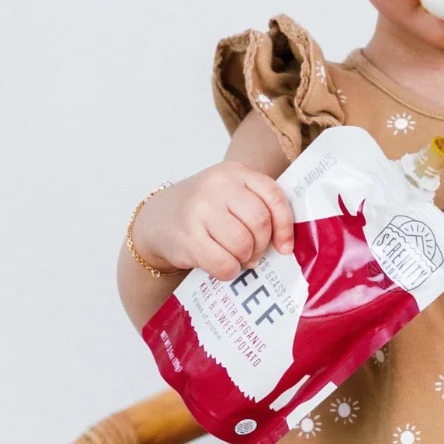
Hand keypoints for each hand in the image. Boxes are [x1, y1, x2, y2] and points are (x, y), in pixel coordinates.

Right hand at [131, 159, 294, 280]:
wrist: (158, 218)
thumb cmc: (204, 210)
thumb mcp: (230, 194)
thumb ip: (257, 206)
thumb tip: (284, 244)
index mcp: (234, 172)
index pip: (273, 196)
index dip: (284, 225)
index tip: (284, 246)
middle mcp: (217, 186)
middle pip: (259, 222)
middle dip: (262, 245)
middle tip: (254, 253)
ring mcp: (200, 210)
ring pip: (243, 244)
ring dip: (245, 258)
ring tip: (238, 258)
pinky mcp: (188, 237)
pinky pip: (223, 262)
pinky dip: (229, 271)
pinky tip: (224, 267)